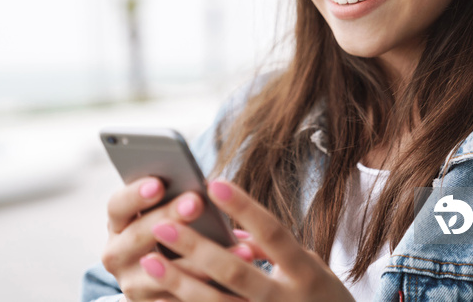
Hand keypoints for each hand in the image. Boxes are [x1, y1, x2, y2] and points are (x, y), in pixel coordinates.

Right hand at [102, 176, 228, 301]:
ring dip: (197, 260)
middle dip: (167, 217)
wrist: (157, 279)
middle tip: (197, 202)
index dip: (136, 194)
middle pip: (137, 235)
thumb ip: (178, 199)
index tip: (160, 183)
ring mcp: (131, 284)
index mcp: (117, 223)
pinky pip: (178, 299)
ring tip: (237, 247)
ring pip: (160, 273)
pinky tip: (235, 281)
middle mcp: (116, 254)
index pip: (117, 205)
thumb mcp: (162, 213)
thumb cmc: (169, 228)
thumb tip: (210, 186)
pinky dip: (207, 288)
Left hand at [139, 180, 355, 301]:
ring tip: (148, 261)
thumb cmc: (324, 300)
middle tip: (162, 224)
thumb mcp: (313, 270)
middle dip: (196, 248)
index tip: (213, 182)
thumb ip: (275, 250)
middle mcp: (286, 300)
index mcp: (306, 273)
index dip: (244, 207)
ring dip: (179, 283)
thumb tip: (232, 231)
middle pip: (235, 271)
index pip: (273, 233)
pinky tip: (158, 297)